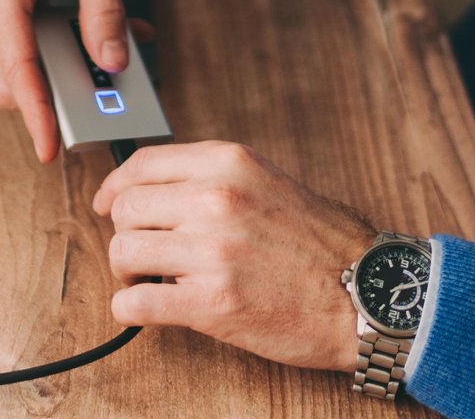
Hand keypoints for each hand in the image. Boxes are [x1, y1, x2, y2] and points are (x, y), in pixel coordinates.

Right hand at [0, 0, 131, 161]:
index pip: (16, 68)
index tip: (50, 149)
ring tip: (110, 54)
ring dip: (57, 70)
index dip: (35, 113)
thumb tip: (111, 62)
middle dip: (52, 95)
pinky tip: (93, 34)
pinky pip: (18, 44)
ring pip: (13, 66)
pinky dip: (53, 50)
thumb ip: (103, 11)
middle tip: (105, 96)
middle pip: (8, 77)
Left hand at [93, 141, 376, 371]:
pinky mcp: (210, 303)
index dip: (115, 186)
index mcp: (229, 164)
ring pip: (123, 252)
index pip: (143, 164)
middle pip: (126, 208)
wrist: (366, 294)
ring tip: (148, 281)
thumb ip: (216, 179)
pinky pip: (134, 303)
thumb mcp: (269, 183)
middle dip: (126, 232)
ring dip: (126, 272)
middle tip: (142, 252)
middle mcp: (215, 200)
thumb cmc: (325, 245)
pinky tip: (146, 310)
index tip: (108, 203)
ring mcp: (211, 251)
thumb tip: (161, 189)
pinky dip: (130, 310)